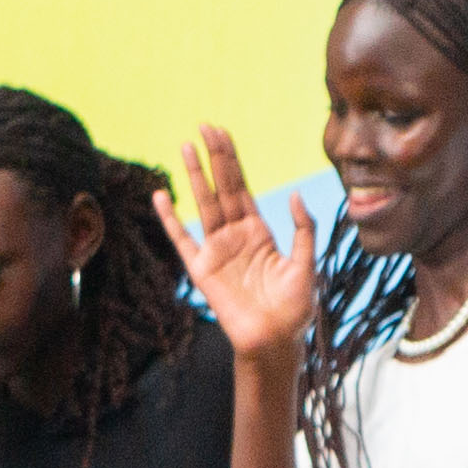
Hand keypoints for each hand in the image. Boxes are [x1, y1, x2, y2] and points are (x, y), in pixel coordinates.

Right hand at [159, 126, 323, 363]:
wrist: (275, 340)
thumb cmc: (294, 309)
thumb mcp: (306, 265)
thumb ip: (303, 229)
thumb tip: (294, 194)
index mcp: (260, 232)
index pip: (242, 187)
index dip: (232, 160)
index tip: (221, 133)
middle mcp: (235, 235)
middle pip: (221, 188)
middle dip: (214, 157)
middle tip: (204, 126)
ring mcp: (216, 250)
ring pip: (203, 205)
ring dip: (194, 176)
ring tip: (184, 148)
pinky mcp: (201, 268)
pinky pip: (182, 239)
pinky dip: (171, 218)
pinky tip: (162, 196)